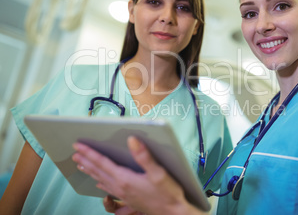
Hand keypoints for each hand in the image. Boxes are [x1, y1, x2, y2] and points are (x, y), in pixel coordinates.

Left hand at [72, 136, 205, 214]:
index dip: (89, 153)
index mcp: (125, 179)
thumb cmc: (168, 193)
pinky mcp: (128, 200)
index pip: (102, 163)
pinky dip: (100, 183)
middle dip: (85, 161)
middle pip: (98, 172)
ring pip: (101, 180)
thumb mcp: (158, 173)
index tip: (78, 146)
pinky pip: (108, 189)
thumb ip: (144, 156)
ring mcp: (123, 195)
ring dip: (90, 171)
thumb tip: (131, 139)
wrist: (174, 213)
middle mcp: (120, 187)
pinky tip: (98, 183)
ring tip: (80, 165)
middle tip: (74, 153)